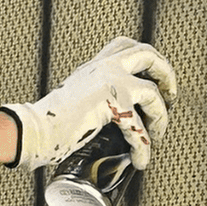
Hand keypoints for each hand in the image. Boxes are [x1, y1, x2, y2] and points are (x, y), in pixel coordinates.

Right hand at [1, 37, 177, 170]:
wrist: (36, 130)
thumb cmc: (51, 122)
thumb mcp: (77, 96)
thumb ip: (96, 95)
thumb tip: (115, 113)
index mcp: (95, 66)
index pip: (126, 45)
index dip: (147, 57)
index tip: (155, 76)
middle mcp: (104, 67)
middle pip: (148, 55)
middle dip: (166, 74)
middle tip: (170, 96)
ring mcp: (110, 82)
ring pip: (152, 91)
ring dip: (160, 116)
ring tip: (156, 136)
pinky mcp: (112, 104)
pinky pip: (139, 126)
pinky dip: (143, 147)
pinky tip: (140, 160)